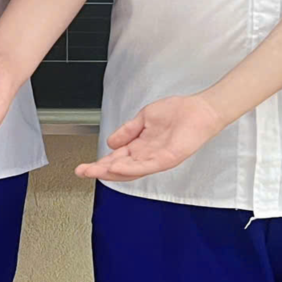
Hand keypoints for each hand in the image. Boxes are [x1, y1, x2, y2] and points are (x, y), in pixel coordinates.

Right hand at [77, 94, 225, 181]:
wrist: (199, 110)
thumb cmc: (178, 112)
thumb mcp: (144, 118)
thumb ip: (127, 130)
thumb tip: (109, 142)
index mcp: (141, 146)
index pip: (117, 158)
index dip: (100, 162)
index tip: (84, 166)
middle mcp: (147, 155)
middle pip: (120, 168)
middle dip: (99, 170)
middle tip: (81, 171)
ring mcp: (157, 159)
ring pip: (130, 170)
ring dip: (110, 172)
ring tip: (94, 171)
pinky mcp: (167, 158)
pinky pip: (146, 165)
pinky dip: (130, 167)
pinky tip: (116, 167)